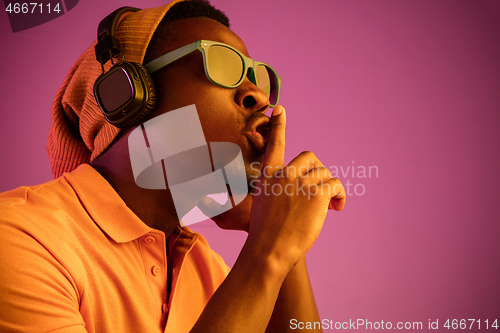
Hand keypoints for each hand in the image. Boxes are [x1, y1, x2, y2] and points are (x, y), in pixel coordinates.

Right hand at [245, 105, 345, 272]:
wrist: (269, 250)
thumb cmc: (266, 234)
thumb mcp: (264, 205)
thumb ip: (278, 190)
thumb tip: (299, 190)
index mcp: (268, 175)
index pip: (274, 144)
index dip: (279, 125)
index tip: (280, 108)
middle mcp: (284, 174)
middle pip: (310, 157)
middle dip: (318, 171)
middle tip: (322, 190)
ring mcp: (301, 182)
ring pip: (325, 173)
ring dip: (330, 188)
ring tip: (330, 206)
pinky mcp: (317, 193)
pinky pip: (336, 185)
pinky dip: (340, 196)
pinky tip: (337, 209)